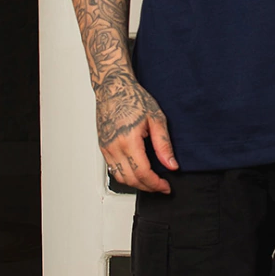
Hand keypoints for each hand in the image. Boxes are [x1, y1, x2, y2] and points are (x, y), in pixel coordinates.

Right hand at [95, 69, 177, 192]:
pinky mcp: (103, 147)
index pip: (143, 173)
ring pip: (120, 177)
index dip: (156, 184)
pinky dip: (126, 176)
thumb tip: (171, 164)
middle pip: (131, 179)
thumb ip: (164, 145)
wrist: (113, 88)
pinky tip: (137, 173)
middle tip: (161, 186)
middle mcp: (114, 147)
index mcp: (129, 140)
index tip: (165, 186)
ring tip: (150, 181)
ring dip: (136, 184)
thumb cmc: (132, 99)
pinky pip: (113, 169)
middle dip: (148, 187)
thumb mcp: (156, 119)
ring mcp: (106, 148)